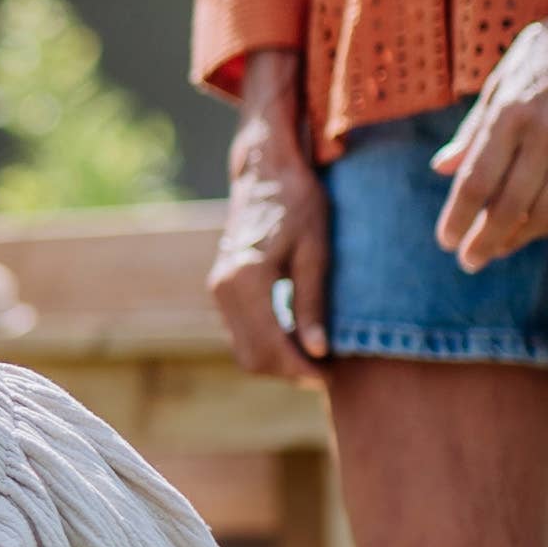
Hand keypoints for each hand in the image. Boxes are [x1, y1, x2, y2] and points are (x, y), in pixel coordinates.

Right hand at [208, 54, 329, 380]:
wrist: (265, 171)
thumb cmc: (299, 203)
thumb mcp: (316, 251)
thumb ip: (313, 303)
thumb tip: (318, 351)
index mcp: (247, 280)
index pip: (271, 347)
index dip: (301, 370)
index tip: (329, 375)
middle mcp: (224, 288)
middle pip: (252, 357)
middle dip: (288, 372)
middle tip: (325, 371)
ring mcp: (218, 289)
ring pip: (243, 349)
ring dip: (276, 361)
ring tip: (313, 358)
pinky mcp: (221, 287)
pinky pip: (241, 332)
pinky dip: (266, 344)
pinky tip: (295, 338)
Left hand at [430, 0, 547, 269]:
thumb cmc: (545, 51)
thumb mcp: (498, 81)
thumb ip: (472, 131)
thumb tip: (442, 169)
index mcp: (510, 113)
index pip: (476, 182)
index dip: (457, 218)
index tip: (445, 241)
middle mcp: (545, 133)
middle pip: (507, 206)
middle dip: (483, 241)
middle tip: (467, 261)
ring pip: (542, 212)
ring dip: (514, 240)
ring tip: (492, 251)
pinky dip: (546, 225)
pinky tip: (527, 232)